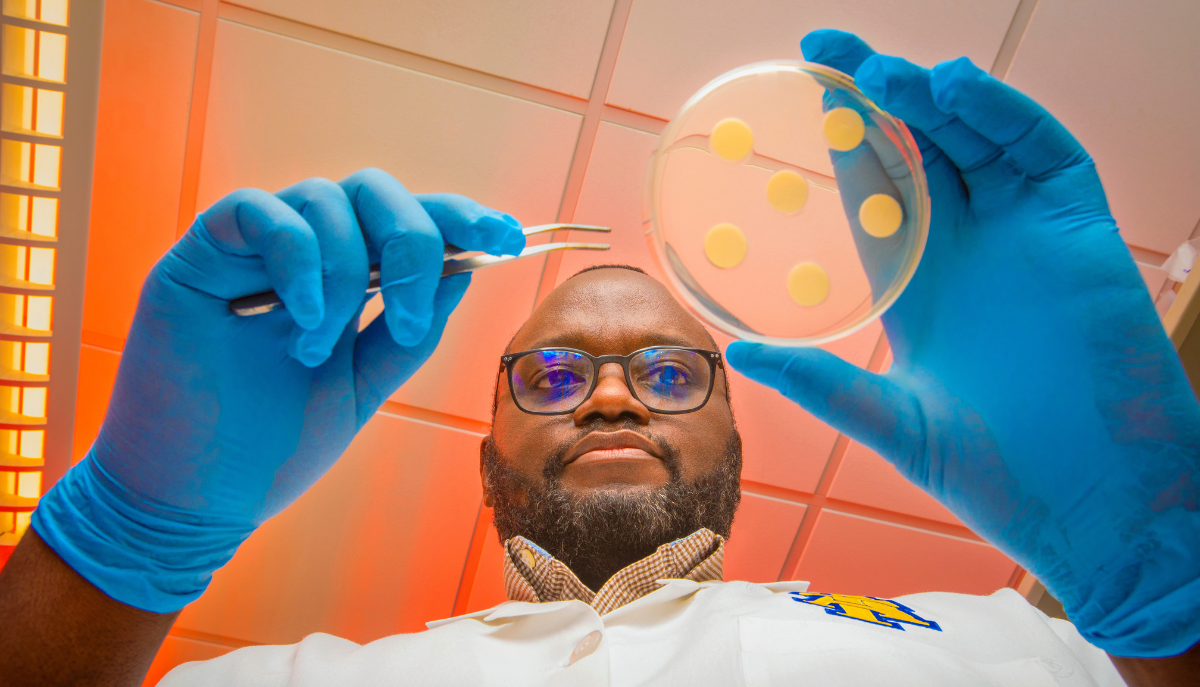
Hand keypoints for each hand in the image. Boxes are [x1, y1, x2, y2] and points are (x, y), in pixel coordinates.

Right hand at [31, 169, 524, 611]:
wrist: (197, 499)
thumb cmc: (276, 447)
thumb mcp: (364, 386)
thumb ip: (407, 330)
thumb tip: (462, 269)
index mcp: (346, 283)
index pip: (408, 225)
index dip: (458, 219)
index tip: (506, 238)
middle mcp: (303, 256)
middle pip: (373, 192)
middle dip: (412, 239)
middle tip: (414, 308)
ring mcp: (252, 253)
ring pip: (322, 197)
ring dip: (343, 271)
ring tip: (320, 347)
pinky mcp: (199, 257)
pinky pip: (256, 210)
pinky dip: (295, 254)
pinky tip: (302, 315)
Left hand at [725, 31, 1199, 657]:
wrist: (1095, 504)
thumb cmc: (998, 473)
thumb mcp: (894, 421)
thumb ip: (823, 384)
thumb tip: (740, 354)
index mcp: (920, 281)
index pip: (877, 190)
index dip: (843, 139)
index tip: (800, 92)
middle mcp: (970, 247)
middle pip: (921, 146)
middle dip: (876, 95)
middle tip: (824, 48)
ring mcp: (1026, 235)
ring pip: (978, 139)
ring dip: (932, 98)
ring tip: (881, 71)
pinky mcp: (1083, 234)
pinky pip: (1044, 155)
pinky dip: (1004, 117)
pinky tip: (957, 91)